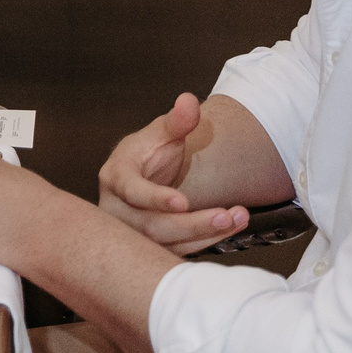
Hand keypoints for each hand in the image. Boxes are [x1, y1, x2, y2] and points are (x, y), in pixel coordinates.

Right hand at [96, 93, 250, 255]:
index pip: (131, 190)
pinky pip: (177, 251)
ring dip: (205, 234)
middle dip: (192, 224)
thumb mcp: (161, 133)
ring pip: (166, 243)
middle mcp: (117, 209)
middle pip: (152, 226)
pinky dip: (205, 241)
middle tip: (226, 215)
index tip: (183, 202)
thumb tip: (189, 101)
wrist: (146, 176)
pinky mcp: (150, 247)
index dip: (154, 198)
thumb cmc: (149, 154)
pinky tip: (229, 227)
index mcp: (115, 176)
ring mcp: (132, 232)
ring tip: (236, 218)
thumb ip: (177, 121)